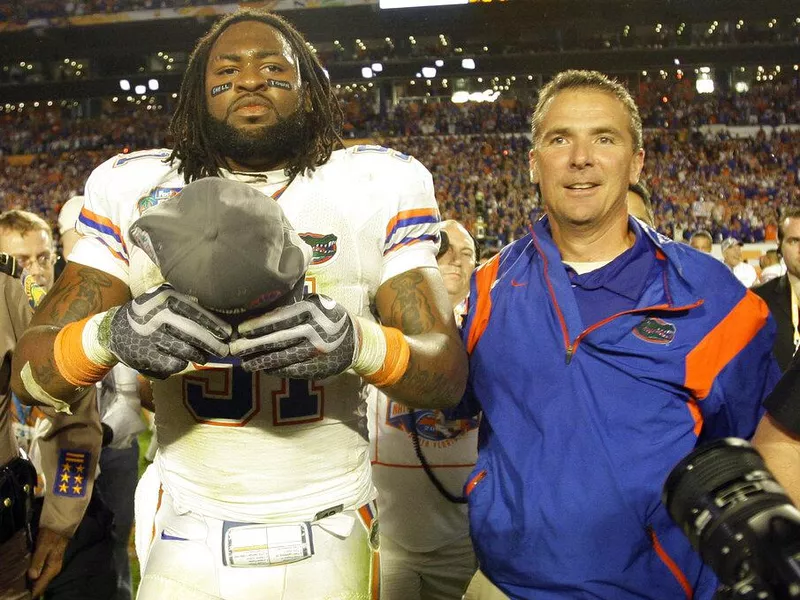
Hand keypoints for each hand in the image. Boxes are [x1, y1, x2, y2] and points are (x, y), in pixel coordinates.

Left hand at [28, 527, 68, 596]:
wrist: (60, 526)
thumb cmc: (51, 536)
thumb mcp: (43, 547)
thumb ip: (38, 561)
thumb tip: (33, 576)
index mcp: (53, 568)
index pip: (41, 585)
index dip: (33, 591)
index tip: (26, 593)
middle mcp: (54, 570)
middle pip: (42, 584)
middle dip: (33, 587)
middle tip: (23, 588)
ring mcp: (54, 566)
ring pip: (43, 579)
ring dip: (35, 582)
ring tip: (25, 583)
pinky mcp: (52, 563)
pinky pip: (44, 574)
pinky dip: (37, 576)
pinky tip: (31, 575)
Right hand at [101, 283, 232, 378]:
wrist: (113, 329)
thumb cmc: (146, 314)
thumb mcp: (162, 299)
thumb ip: (184, 302)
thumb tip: (213, 311)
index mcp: (165, 300)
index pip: (197, 314)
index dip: (215, 325)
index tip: (228, 333)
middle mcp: (159, 318)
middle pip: (195, 334)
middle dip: (213, 344)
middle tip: (224, 350)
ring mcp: (153, 338)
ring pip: (187, 351)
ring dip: (200, 355)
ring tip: (204, 356)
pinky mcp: (148, 357)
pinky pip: (174, 364)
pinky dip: (181, 363)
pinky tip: (182, 360)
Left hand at [229, 294, 356, 378]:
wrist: (357, 340)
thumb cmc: (330, 318)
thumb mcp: (318, 304)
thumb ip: (295, 305)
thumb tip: (262, 310)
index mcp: (312, 311)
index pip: (279, 319)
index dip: (258, 325)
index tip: (241, 330)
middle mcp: (314, 331)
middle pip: (277, 340)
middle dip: (253, 346)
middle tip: (235, 349)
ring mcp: (316, 352)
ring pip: (282, 358)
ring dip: (260, 362)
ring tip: (245, 364)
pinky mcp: (318, 368)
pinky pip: (292, 371)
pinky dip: (276, 370)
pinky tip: (265, 369)